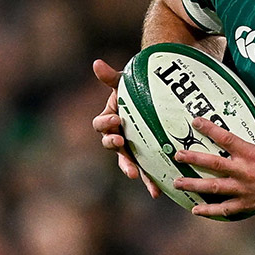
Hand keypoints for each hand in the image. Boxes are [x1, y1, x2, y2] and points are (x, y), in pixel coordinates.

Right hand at [92, 59, 159, 198]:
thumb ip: (112, 77)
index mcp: (109, 120)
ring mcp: (131, 149)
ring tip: (137, 175)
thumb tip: (96, 63)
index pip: (101, 124)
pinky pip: (147, 171)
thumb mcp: (126, 83)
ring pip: (127, 161)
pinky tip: (158, 191)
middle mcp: (117, 136)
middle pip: (112, 145)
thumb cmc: (137, 89)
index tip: (115, 122)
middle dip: (116, 147)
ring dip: (131, 169)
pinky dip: (150, 181)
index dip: (106, 125)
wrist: (154, 98)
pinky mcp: (145, 158)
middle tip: (121, 144)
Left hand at [172, 102, 254, 219]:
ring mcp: (243, 190)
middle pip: (212, 164)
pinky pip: (224, 209)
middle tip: (177, 155)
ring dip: (193, 185)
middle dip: (192, 158)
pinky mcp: (247, 204)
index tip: (195, 122)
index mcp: (252, 154)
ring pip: (213, 188)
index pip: (225, 139)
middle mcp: (244, 172)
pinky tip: (195, 210)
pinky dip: (209, 211)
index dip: (209, 129)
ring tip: (177, 182)